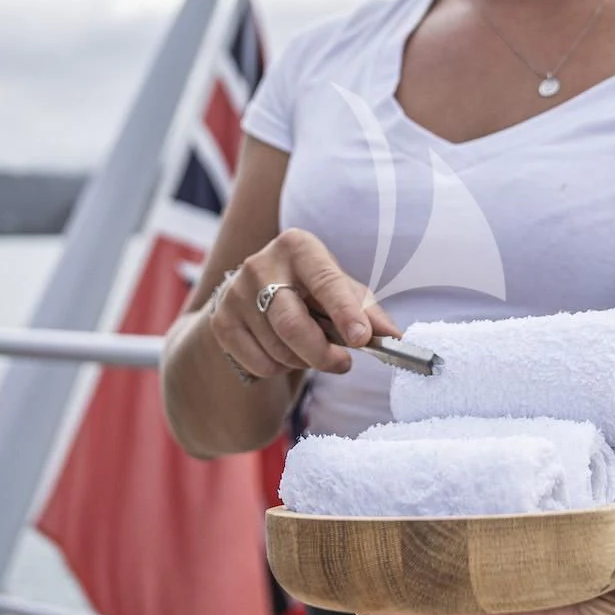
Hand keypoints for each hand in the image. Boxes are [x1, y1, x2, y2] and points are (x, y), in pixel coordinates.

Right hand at [209, 228, 400, 380]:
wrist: (256, 295)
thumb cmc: (310, 290)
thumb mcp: (341, 290)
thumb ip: (368, 311)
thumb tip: (394, 336)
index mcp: (298, 246)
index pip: (325, 281)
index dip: (345, 312)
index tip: (362, 339)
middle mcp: (260, 264)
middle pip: (292, 323)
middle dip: (322, 353)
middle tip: (343, 364)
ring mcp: (235, 293)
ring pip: (278, 349)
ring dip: (304, 361)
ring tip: (310, 348)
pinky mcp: (221, 322)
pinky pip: (259, 363)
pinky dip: (279, 368)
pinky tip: (282, 351)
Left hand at [360, 547, 614, 614]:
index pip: (478, 613)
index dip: (436, 605)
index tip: (395, 594)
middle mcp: (513, 611)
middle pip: (443, 605)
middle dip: (396, 592)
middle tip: (347, 565)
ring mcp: (505, 598)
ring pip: (441, 593)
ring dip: (397, 581)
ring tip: (348, 556)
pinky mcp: (504, 582)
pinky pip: (452, 579)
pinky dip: (418, 570)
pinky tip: (384, 553)